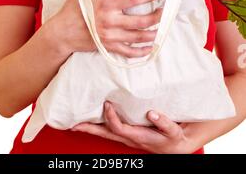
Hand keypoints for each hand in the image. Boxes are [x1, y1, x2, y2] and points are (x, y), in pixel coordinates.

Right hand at [54, 0, 161, 57]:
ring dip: (154, 33)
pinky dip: (141, 52)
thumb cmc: (73, 10)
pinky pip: (129, 52)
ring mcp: (111, 37)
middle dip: (157, 16)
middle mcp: (111, 22)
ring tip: (162, 28)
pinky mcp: (109, 48)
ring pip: (138, 37)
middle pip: (141, 21)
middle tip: (164, 11)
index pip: (134, 0)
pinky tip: (150, 48)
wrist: (62, 33)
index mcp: (106, 6)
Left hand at [71, 102, 196, 153]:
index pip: (118, 128)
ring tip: (78, 122)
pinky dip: (100, 125)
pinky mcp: (128, 134)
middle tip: (74, 124)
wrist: (176, 147)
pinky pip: (110, 130)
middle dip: (89, 129)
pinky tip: (94, 119)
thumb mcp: (173, 132)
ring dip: (92, 127)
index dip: (111, 117)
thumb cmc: (173, 139)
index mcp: (138, 136)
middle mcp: (129, 138)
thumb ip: (164, 123)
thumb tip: (152, 113)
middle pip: (105, 134)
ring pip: (106, 133)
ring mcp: (127, 137)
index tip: (107, 104)